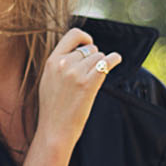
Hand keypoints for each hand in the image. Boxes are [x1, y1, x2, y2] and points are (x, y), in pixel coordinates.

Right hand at [34, 29, 120, 149]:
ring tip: (95, 78)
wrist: (54, 130)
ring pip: (99, 57)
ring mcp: (76, 73)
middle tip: (91, 72)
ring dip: (101, 65)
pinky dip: (114, 59)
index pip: (73, 35)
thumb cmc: (52, 109)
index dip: (85, 38)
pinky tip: (116, 60)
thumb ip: (59, 64)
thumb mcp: (48, 80)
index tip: (90, 44)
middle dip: (94, 57)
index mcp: (52, 61)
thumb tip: (76, 52)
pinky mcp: (88, 84)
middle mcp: (64, 64)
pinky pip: (107, 63)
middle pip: (90, 49)